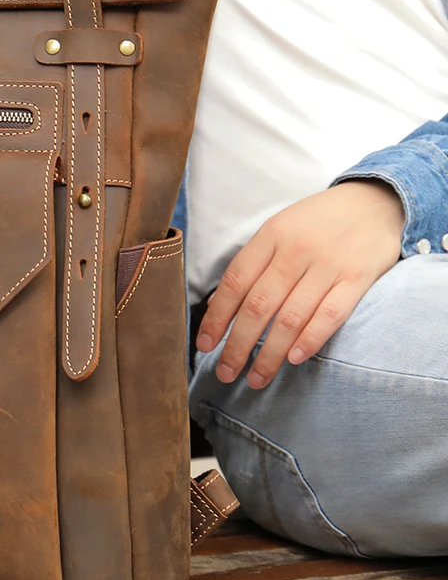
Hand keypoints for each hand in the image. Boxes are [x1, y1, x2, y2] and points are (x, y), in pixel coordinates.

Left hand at [196, 180, 404, 388]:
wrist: (374, 201)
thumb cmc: (318, 222)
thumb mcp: (279, 229)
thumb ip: (253, 263)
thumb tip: (219, 302)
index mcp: (271, 236)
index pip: (235, 282)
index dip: (217, 317)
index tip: (205, 345)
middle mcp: (296, 250)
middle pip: (259, 305)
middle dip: (238, 345)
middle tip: (226, 373)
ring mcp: (328, 264)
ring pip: (291, 317)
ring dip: (270, 353)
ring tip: (256, 378)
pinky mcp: (357, 278)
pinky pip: (331, 314)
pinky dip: (310, 339)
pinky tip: (294, 359)